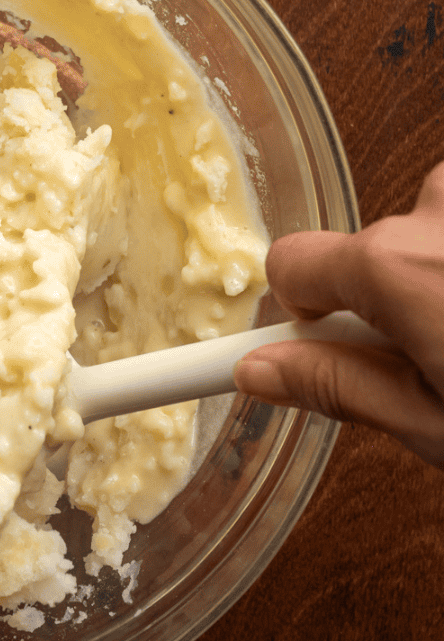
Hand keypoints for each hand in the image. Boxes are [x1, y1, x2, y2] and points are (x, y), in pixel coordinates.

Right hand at [234, 161, 443, 467]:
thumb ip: (341, 388)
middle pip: (356, 256)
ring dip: (432, 276)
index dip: (272, 317)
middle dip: (377, 305)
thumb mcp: (438, 425)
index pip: (286, 269)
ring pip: (417, 235)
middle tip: (426, 364)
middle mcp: (428, 214)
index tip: (218, 342)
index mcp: (392, 268)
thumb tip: (259, 372)